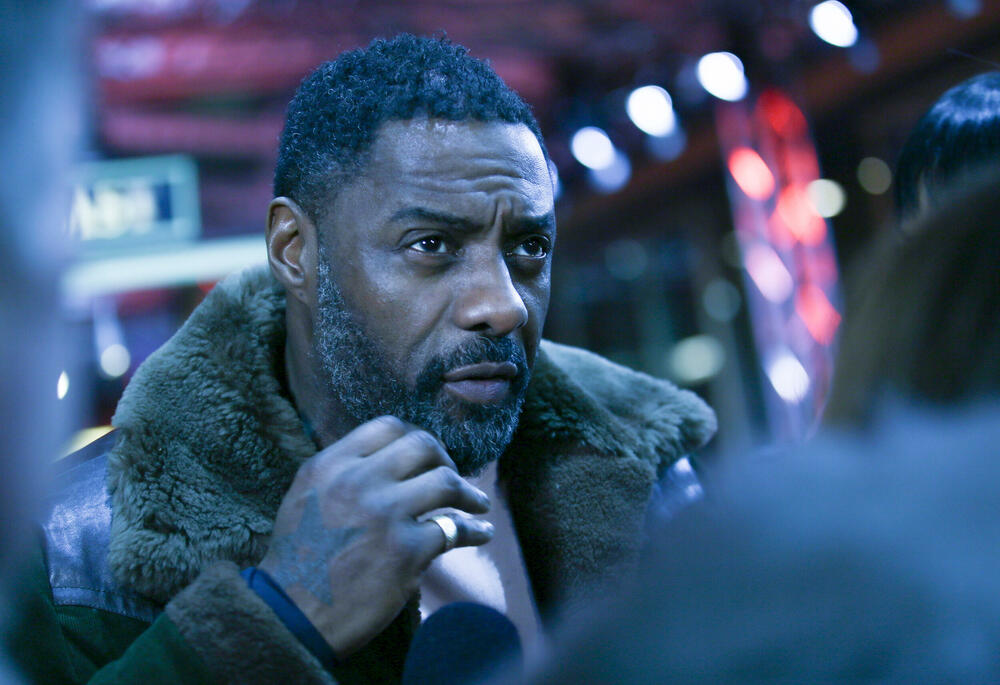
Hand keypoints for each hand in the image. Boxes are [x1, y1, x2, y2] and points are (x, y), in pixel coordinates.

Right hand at [258, 415, 493, 656]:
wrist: (291, 615)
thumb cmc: (297, 561)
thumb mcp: (306, 498)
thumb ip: (342, 473)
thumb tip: (388, 462)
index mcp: (331, 466)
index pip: (387, 427)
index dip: (415, 436)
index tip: (427, 454)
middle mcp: (358, 482)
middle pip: (422, 445)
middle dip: (446, 458)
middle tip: (452, 475)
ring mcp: (385, 514)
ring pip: (446, 481)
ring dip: (469, 492)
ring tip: (478, 503)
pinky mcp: (406, 551)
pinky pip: (454, 530)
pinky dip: (474, 531)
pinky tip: (481, 533)